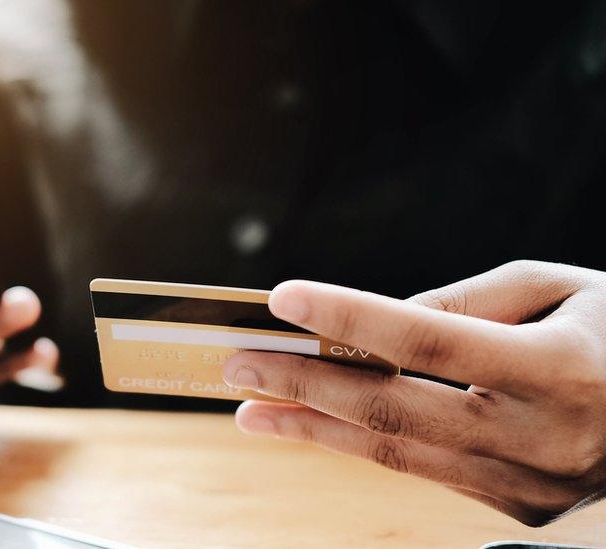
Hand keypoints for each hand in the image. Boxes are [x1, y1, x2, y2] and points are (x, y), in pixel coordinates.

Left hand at [223, 260, 605, 525]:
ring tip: (250, 408)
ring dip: (312, 429)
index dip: (349, 316)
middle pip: (392, 410)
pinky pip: (422, 470)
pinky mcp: (515, 509)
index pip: (430, 340)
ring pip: (394, 454)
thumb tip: (381, 319)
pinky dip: (359, 446)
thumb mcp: (564, 292)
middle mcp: (540, 437)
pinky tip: (315, 427)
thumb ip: (472, 303)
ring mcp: (526, 485)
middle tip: (237, 364)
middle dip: (302, 385)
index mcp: (561, 369)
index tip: (282, 298)